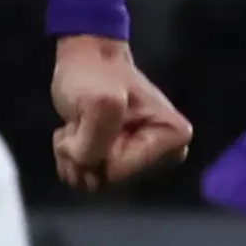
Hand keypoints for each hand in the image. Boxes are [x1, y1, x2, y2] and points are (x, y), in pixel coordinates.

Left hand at [51, 35, 191, 191]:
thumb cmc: (95, 75)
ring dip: (74, 156)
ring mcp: (142, 162)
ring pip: (95, 183)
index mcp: (173, 138)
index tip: (97, 119)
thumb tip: (89, 166)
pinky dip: (72, 160)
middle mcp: (165, 154)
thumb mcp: (99, 101)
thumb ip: (96, 140)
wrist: (85, 62)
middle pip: (109, 181)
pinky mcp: (120, 163)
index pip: (119, 171)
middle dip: (84, 155)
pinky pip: (87, 182)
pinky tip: (76, 136)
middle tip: (82, 123)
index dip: (98, 148)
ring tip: (78, 127)